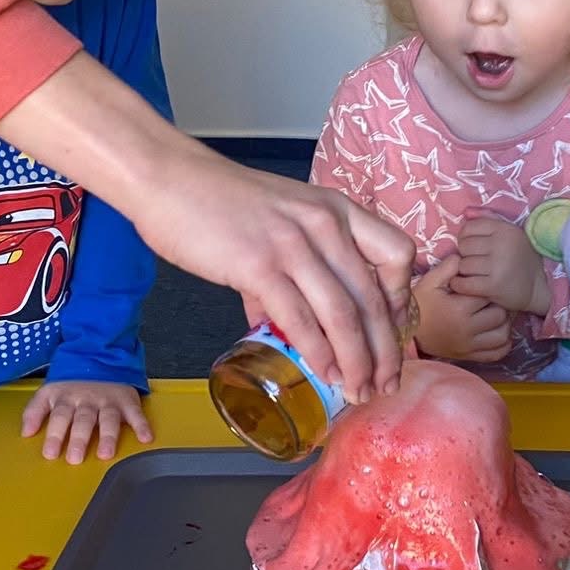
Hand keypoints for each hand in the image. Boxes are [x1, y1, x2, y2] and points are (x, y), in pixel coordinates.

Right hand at [0, 57, 413, 404]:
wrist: (167, 178)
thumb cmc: (216, 200)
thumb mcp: (275, 221)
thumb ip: (287, 270)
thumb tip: (281, 322)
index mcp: (336, 209)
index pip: (397, 254)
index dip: (401, 300)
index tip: (394, 334)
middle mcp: (325, 225)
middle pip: (375, 297)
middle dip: (385, 350)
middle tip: (385, 383)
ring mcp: (293, 245)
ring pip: (345, 315)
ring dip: (357, 362)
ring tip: (357, 391)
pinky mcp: (259, 266)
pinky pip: (301, 320)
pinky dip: (318, 354)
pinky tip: (323, 373)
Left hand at [21, 381, 152, 462]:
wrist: (99, 357)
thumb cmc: (72, 384)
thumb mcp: (48, 392)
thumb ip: (34, 411)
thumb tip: (25, 432)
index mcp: (67, 399)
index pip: (59, 418)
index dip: (55, 435)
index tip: (51, 453)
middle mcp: (87, 401)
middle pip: (83, 421)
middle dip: (79, 439)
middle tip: (75, 458)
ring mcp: (108, 401)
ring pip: (108, 419)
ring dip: (107, 436)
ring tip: (105, 453)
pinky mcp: (127, 401)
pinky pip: (136, 413)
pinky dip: (142, 425)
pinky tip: (145, 438)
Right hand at [413, 256, 512, 363]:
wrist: (410, 332)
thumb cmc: (421, 304)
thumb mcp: (430, 282)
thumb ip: (449, 267)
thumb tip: (465, 257)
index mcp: (459, 309)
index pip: (487, 294)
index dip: (487, 287)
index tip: (480, 286)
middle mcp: (467, 329)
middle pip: (500, 315)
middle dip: (497, 305)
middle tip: (488, 301)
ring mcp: (470, 346)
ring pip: (503, 335)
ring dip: (503, 324)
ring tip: (493, 316)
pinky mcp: (471, 356)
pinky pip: (498, 353)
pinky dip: (503, 343)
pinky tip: (495, 331)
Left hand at [453, 212, 550, 315]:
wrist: (536, 289)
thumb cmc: (520, 259)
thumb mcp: (510, 233)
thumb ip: (489, 219)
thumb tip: (466, 212)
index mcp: (505, 229)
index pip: (468, 228)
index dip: (465, 238)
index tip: (473, 248)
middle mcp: (503, 244)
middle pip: (464, 246)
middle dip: (465, 255)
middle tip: (475, 263)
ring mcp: (498, 265)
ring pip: (463, 265)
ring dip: (465, 272)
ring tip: (476, 274)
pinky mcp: (494, 285)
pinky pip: (464, 283)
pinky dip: (461, 285)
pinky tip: (468, 285)